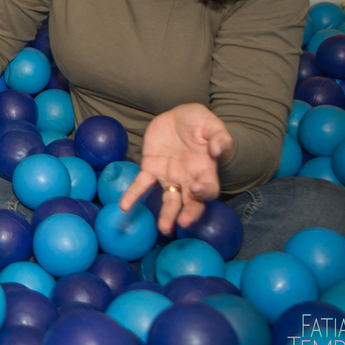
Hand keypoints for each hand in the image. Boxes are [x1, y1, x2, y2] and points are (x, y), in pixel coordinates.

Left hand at [118, 103, 233, 234]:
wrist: (179, 116)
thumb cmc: (200, 122)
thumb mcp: (212, 124)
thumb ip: (219, 137)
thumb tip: (216, 151)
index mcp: (206, 170)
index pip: (209, 189)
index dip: (204, 192)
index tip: (197, 189)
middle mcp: (188, 179)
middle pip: (191, 203)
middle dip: (188, 214)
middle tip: (182, 224)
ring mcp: (169, 176)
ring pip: (169, 200)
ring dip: (166, 214)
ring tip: (163, 228)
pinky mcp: (151, 168)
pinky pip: (141, 184)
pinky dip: (133, 195)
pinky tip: (124, 206)